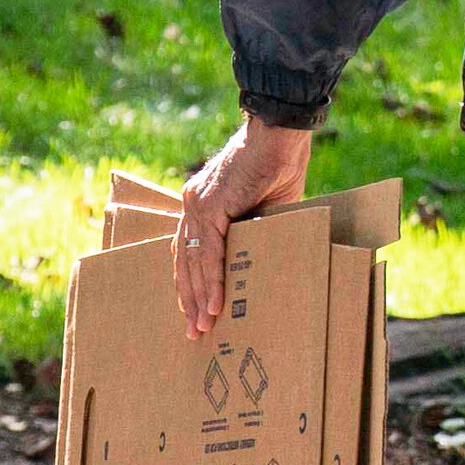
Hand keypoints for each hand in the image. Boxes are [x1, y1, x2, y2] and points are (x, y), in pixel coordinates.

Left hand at [176, 117, 316, 338]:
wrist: (280, 132)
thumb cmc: (280, 163)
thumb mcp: (266, 207)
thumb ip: (255, 230)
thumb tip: (259, 259)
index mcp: (202, 204)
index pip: (189, 251)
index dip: (192, 283)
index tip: (197, 310)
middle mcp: (192, 205)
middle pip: (184, 262)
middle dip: (189, 300)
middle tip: (194, 332)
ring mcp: (197, 205)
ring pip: (192, 262)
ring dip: (199, 298)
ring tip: (203, 327)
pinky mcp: (210, 206)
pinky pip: (208, 253)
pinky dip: (212, 281)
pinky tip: (216, 304)